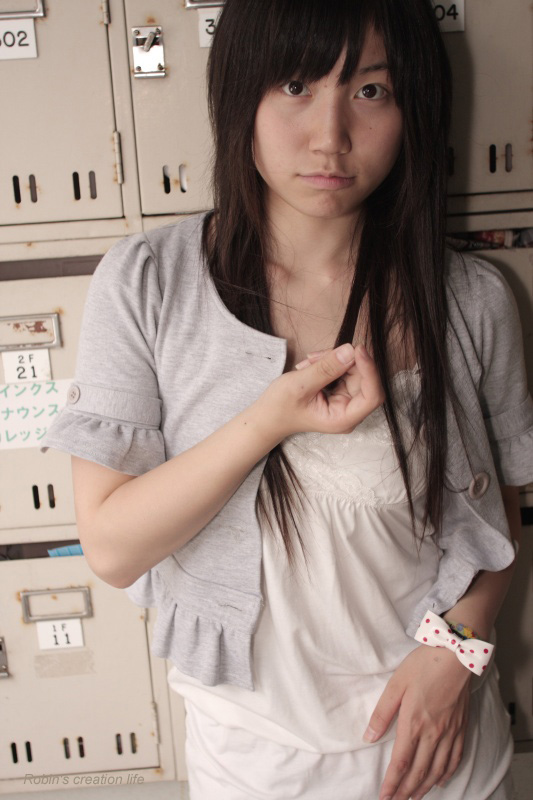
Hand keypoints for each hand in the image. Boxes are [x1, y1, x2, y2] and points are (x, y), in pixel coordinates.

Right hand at [253, 343, 383, 440]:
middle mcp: (349, 411)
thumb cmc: (280, 407)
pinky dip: (328, 363)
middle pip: (363, 378)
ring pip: (353, 370)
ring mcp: (345, 401)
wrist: (267, 416)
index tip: (357, 350)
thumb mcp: (300, 385)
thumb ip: (326, 369)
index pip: (372, 395)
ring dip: (332, 360)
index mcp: (343, 419)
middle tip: (317, 356)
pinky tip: (310, 365)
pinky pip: (344, 370)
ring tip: (308, 363)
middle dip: (342, 361)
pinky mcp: (340, 392)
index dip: (369, 370)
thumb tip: (350, 351)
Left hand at [364, 645, 471, 799]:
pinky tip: (441, 779)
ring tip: (414, 797)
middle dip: (406, 790)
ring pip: (437, 768)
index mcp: (414, 723)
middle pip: (419, 770)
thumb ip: (382, 713)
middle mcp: (433, 733)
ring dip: (425, 786)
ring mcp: (450, 731)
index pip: (401, 762)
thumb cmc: (424, 665)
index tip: (384, 796)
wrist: (456, 655)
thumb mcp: (396, 685)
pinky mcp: (461, 726)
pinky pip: (456, 757)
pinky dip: (447, 773)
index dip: (392, 782)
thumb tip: (368, 736)